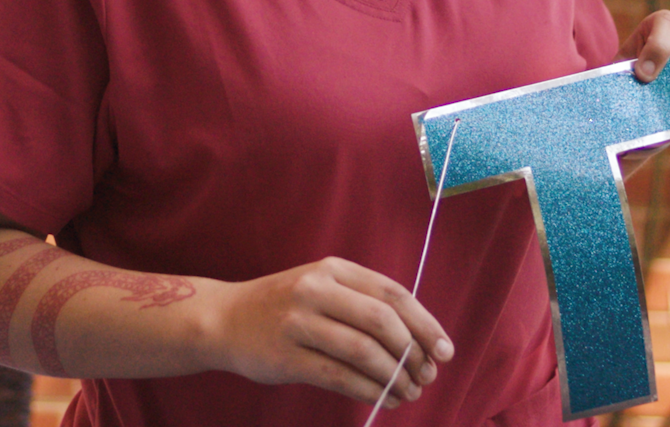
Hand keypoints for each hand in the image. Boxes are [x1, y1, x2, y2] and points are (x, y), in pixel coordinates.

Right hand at [203, 256, 453, 408]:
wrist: (224, 319)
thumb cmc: (284, 307)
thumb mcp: (322, 288)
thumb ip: (362, 304)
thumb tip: (419, 341)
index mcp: (334, 270)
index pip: (392, 293)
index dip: (425, 324)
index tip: (445, 351)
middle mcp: (317, 289)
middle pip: (382, 320)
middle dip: (413, 353)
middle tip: (426, 377)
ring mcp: (299, 322)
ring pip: (363, 351)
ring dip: (394, 377)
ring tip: (407, 393)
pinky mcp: (286, 356)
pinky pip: (339, 376)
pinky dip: (369, 391)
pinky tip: (383, 399)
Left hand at [621, 10, 669, 120]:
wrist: (645, 91)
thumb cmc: (632, 72)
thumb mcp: (623, 65)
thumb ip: (625, 69)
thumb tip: (632, 83)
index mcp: (667, 24)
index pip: (669, 24)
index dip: (657, 49)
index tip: (643, 74)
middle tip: (657, 89)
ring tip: (669, 100)